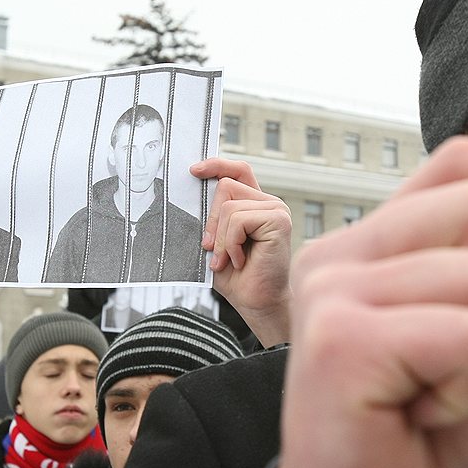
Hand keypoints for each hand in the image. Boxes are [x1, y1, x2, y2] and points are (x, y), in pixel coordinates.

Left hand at [190, 158, 292, 346]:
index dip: (217, 165)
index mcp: (254, 204)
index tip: (194, 170)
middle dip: (211, 220)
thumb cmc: (237, 277)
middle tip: (211, 249)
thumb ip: (211, 218)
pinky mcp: (278, 220)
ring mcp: (276, 209)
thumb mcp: (215, 241)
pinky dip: (231, 244)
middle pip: (225, 186)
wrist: (256, 302)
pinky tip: (241, 260)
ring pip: (229, 206)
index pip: (238, 171)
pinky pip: (238, 220)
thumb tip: (189, 197)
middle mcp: (268, 202)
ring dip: (221, 239)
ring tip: (229, 260)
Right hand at [268, 137, 467, 467]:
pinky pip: (463, 334)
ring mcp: (333, 293)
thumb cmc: (407, 435)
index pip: (456, 163)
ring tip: (432, 387)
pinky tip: (421, 410)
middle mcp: (337, 257)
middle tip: (452, 356)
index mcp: (364, 248)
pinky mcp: (344, 340)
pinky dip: (464, 388)